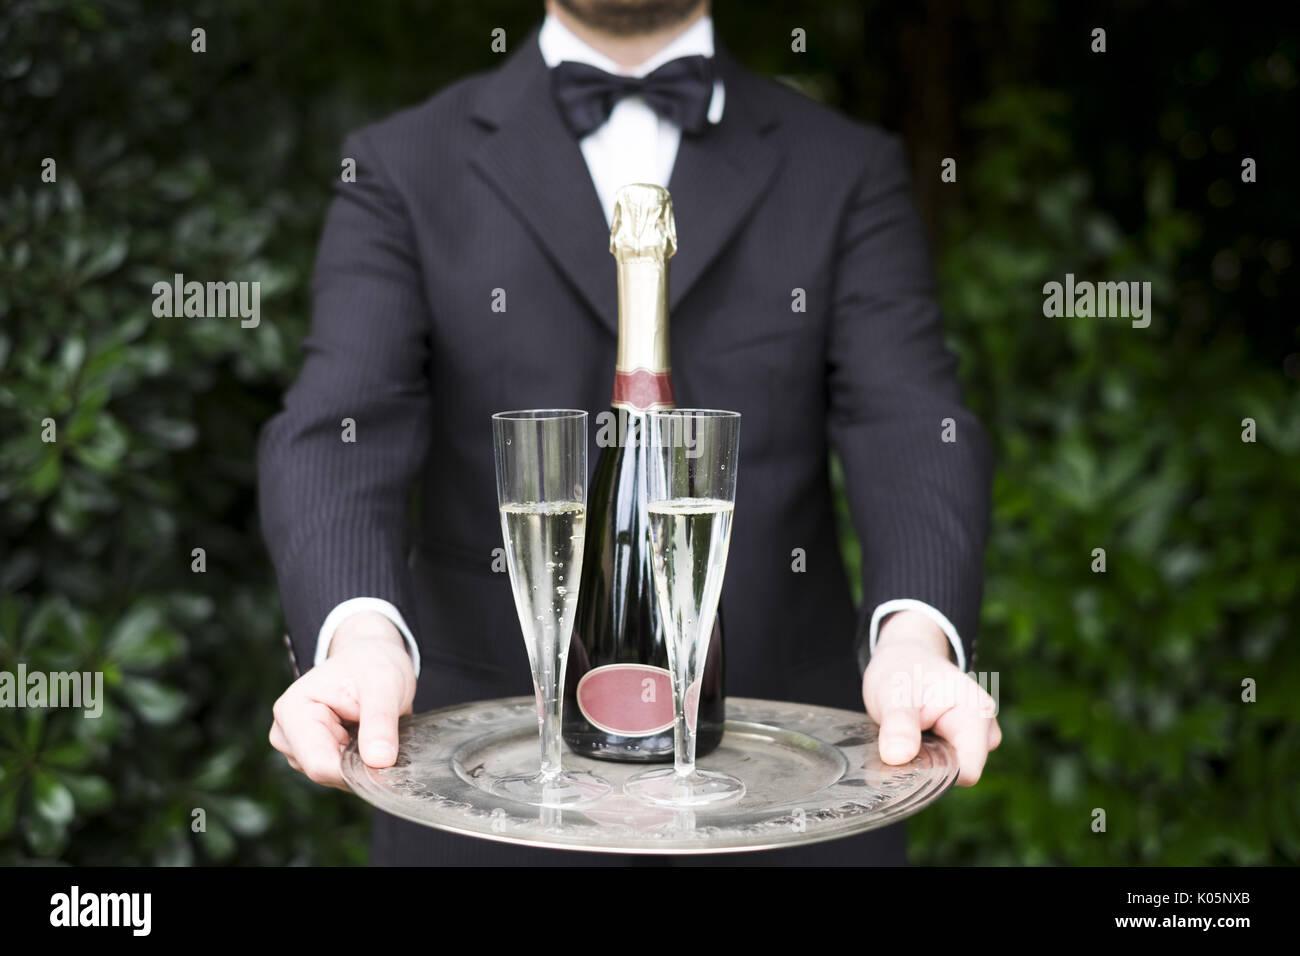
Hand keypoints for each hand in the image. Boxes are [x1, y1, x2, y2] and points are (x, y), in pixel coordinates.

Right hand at [269, 611, 415, 789]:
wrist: (371, 658)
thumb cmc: (373, 664)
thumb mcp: (384, 684)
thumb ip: (380, 722)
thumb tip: (380, 762)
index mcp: (293, 710)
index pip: (319, 764)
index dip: (356, 770)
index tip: (387, 758)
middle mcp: (286, 733)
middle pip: (325, 774)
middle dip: (359, 764)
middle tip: (384, 735)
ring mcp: (296, 748)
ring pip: (333, 778)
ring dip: (360, 763)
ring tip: (373, 731)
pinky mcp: (311, 756)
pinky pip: (338, 775)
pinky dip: (358, 764)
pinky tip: (367, 740)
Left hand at [861, 610, 1000, 785]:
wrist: (904, 657)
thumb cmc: (901, 670)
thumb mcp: (893, 692)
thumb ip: (898, 725)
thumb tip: (897, 757)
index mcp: (976, 712)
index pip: (967, 769)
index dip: (935, 775)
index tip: (905, 760)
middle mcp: (985, 727)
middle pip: (959, 772)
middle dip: (929, 766)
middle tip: (900, 741)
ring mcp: (978, 737)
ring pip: (952, 770)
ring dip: (927, 762)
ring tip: (908, 735)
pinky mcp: (965, 744)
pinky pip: (948, 765)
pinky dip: (928, 759)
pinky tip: (914, 740)